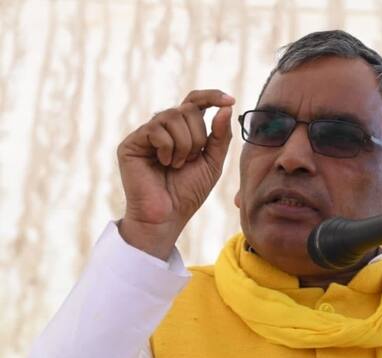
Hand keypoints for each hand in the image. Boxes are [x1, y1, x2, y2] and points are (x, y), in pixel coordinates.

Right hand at [117, 89, 234, 259]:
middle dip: (198, 136)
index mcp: (182, 130)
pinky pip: (156, 129)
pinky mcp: (132, 143)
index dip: (211, 96)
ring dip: (184, 144)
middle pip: (187, 109)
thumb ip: (220, 136)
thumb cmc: (188, 192)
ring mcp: (146, 134)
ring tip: (177, 165)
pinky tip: (163, 164)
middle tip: (190, 160)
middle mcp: (163, 127)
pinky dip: (167, 148)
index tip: (230, 100)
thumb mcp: (212, 163)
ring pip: (173, 116)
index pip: (195, 102)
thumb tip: (226, 107)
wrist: (168, 216)